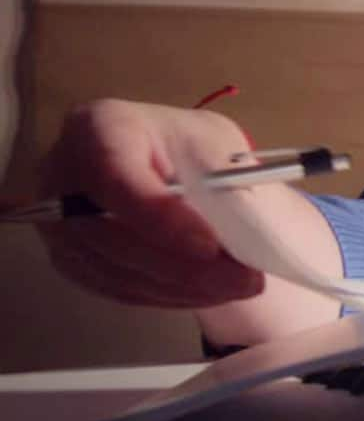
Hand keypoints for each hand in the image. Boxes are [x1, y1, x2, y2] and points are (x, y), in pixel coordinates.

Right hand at [35, 99, 264, 307]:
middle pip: (111, 233)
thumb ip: (227, 184)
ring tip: (240, 286)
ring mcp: (59, 221)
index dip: (160, 217)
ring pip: (114, 270)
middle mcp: (63, 174)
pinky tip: (209, 291)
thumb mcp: (217, 148)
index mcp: (98, 126)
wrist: (173, 164)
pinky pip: (115, 288)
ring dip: (182, 287)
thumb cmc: (191, 147)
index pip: (115, 176)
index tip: (210, 246)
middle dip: (183, 265)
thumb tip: (248, 234)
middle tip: (245, 280)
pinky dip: (167, 294)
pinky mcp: (71, 258)